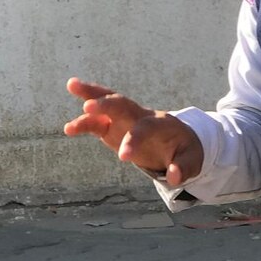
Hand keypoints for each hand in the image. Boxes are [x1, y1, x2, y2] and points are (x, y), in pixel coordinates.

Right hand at [62, 78, 203, 186]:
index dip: (134, 139)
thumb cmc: (186, 150)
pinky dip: (84, 122)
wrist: (179, 141)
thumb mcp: (192, 161)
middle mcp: (141, 116)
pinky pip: (98, 122)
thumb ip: (183, 168)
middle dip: (107, 103)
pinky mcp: (114, 127)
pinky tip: (68, 129)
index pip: (146, 127)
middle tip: (89, 107)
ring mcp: (126, 119)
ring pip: (107, 103)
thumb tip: (173, 177)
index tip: (124, 157)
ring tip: (71, 84)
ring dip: (90, 94)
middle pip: (123, 103)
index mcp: (161, 123)